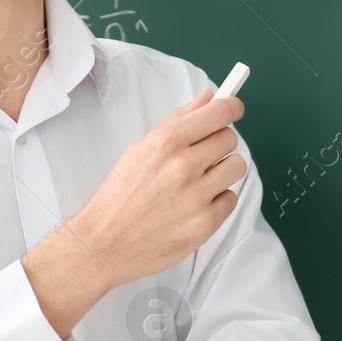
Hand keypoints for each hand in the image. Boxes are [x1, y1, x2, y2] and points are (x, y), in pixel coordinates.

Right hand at [82, 88, 246, 288]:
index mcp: (167, 142)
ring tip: (198, 181)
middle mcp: (184, 166)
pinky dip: (217, 200)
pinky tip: (195, 204)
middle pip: (230, 139)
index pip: (220, 112)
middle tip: (200, 156)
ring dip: (222, 171)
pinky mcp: (205, 223)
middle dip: (217, 144)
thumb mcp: (141, 149)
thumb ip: (178, 121)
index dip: (231, 107)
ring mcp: (197, 196)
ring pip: (237, 167)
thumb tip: (208, 97)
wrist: (105, 242)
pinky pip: (231, 198)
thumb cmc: (121, 194)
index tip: (233, 108)